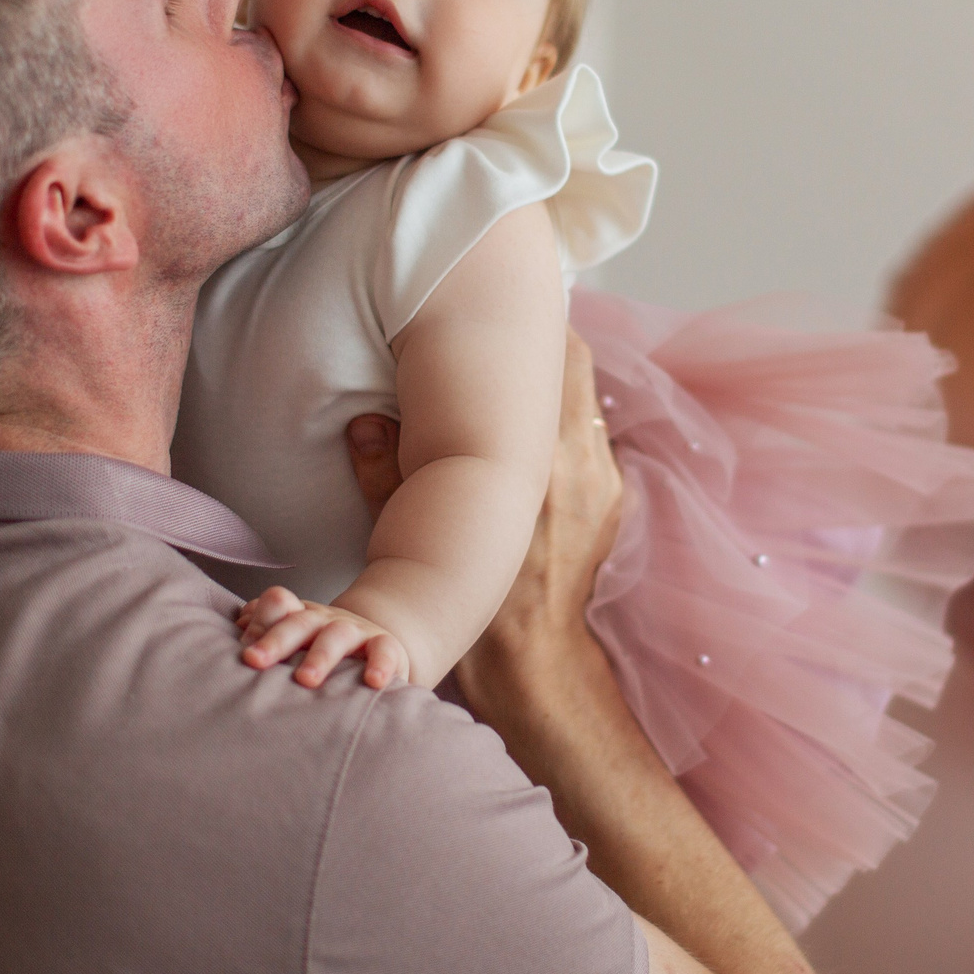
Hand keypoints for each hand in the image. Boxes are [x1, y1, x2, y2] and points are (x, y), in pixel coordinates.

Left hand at [236, 586, 412, 688]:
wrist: (377, 642)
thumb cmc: (323, 651)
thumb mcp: (295, 643)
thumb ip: (266, 634)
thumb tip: (238, 628)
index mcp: (298, 616)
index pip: (277, 603)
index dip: (259, 622)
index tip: (244, 653)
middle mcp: (325, 619)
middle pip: (299, 621)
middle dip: (275, 640)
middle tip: (254, 661)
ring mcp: (356, 630)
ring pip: (337, 635)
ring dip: (320, 656)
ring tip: (305, 679)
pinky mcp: (385, 646)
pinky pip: (385, 650)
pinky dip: (380, 664)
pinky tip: (372, 682)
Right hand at [345, 330, 622, 711]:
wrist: (535, 662)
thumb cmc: (478, 605)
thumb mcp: (418, 538)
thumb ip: (385, 476)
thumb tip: (360, 420)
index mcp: (541, 463)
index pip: (554, 361)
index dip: (531, 325)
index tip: (501, 311)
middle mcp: (583, 464)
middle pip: (576, 369)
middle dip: (543, 344)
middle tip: (508, 329)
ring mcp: (605, 484)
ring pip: (586, 403)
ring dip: (555, 384)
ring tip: (518, 374)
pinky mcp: (612, 503)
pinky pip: (594, 440)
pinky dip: (566, 425)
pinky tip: (535, 432)